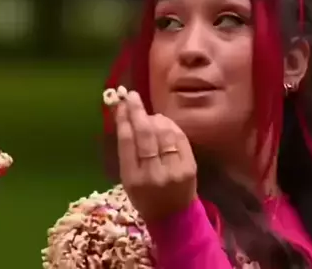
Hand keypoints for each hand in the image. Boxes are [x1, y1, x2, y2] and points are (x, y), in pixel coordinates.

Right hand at [114, 91, 197, 222]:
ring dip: (155, 118)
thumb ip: (127, 152)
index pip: (127, 142)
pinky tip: (164, 122)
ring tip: (149, 115)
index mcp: (133, 179)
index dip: (124, 119)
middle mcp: (153, 174)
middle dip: (137, 111)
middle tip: (132, 96)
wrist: (174, 216)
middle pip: (145, 135)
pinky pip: (179, 138)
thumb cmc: (145, 196)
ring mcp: (174, 170)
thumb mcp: (128, 180)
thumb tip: (127, 116)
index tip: (121, 103)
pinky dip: (170, 126)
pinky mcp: (190, 166)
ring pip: (164, 134)